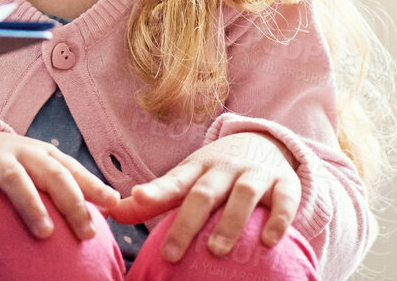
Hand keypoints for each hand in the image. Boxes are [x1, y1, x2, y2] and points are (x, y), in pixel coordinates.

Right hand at [0, 130, 120, 241]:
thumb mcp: (41, 167)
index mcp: (42, 154)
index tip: (112, 205)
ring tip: (45, 232)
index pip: (71, 170)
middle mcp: (20, 153)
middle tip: (86, 231)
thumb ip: (73, 184)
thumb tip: (114, 206)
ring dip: (31, 204)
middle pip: (50, 173)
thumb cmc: (14, 164)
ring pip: (14, 178)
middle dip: (70, 201)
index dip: (93, 186)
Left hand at [110, 132, 300, 261]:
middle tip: (171, 253)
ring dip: (230, 222)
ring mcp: (255, 174)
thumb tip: (111, 214)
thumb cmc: (217, 171)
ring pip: (243, 195)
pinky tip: (269, 241)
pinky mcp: (285, 183)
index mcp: (197, 169)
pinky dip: (278, 219)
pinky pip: (284, 200)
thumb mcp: (186, 179)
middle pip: (203, 193)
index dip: (154, 191)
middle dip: (187, 222)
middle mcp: (224, 170)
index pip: (173, 181)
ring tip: (217, 250)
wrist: (265, 143)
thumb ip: (154, 199)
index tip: (136, 197)